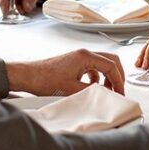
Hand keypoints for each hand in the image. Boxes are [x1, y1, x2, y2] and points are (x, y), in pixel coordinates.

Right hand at [0, 0, 49, 14]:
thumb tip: (25, 8)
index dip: (3, 1)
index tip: (6, 12)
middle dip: (8, 7)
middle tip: (20, 11)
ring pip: (2, 3)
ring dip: (12, 8)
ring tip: (24, 8)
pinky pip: (7, 5)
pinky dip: (14, 8)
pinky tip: (22, 6)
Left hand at [6, 49, 125, 95]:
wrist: (28, 76)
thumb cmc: (45, 79)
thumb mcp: (71, 89)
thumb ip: (91, 92)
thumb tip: (106, 95)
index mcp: (85, 56)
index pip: (111, 66)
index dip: (119, 81)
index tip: (120, 93)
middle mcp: (84, 54)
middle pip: (110, 60)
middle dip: (117, 76)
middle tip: (118, 90)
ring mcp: (78, 58)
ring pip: (102, 64)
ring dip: (107, 77)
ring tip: (106, 91)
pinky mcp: (73, 64)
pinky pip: (92, 68)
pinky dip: (97, 78)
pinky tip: (91, 88)